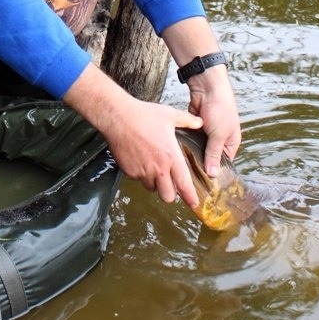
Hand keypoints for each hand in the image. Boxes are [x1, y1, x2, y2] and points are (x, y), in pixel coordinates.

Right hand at [63, 65, 204, 207]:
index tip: (194, 204)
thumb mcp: (170, 115)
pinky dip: (141, 174)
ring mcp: (142, 171)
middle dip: (170, 193)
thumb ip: (187, 120)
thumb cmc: (144, 115)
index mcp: (171, 157)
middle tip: (170, 185)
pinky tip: (140, 159)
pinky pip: (138, 179)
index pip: (184, 184)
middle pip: (168, 196)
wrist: (118, 118)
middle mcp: (158, 168)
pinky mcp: (129, 171)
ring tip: (154, 167)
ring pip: (152, 188)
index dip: (190, 197)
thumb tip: (200, 122)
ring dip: (155, 183)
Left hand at [185, 63, 241, 177]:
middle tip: (188, 178)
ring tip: (180, 168)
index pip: (223, 164)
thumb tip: (213, 175)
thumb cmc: (220, 108)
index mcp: (230, 143)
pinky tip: (176, 153)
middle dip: (200, 165)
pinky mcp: (195, 127)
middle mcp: (219, 139)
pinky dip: (185, 144)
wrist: (207, 86)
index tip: (202, 185)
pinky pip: (190, 139)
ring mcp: (207, 133)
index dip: (214, 173)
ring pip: (198, 149)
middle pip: (209, 157)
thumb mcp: (219, 134)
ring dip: (191, 154)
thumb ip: (214, 154)